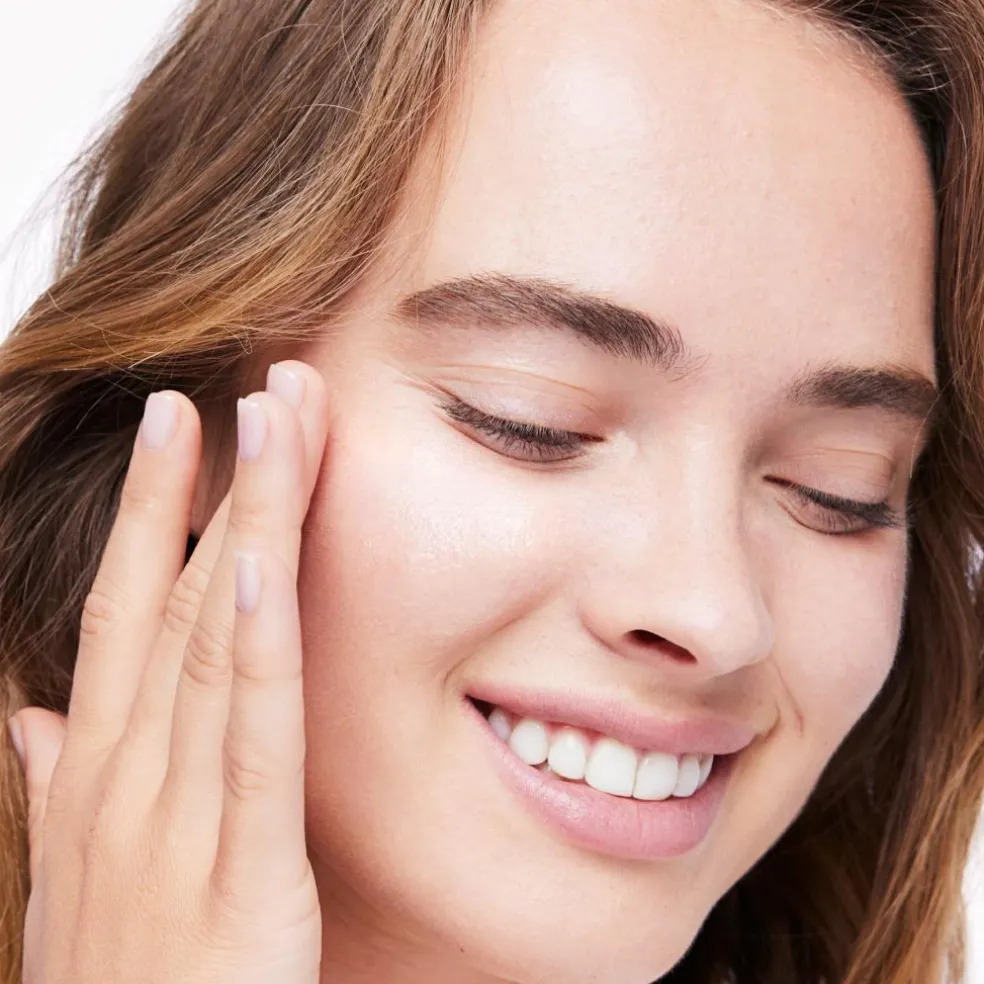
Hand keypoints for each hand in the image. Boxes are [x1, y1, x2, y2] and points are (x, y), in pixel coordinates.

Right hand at [8, 360, 329, 983]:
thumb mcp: (71, 879)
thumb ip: (60, 785)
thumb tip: (37, 715)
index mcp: (103, 769)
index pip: (128, 606)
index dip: (152, 508)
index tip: (178, 423)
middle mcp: (129, 773)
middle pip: (181, 595)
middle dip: (220, 483)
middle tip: (257, 380)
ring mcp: (176, 818)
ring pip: (218, 637)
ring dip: (249, 521)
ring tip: (273, 419)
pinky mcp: (241, 870)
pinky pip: (251, 735)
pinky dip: (256, 642)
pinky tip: (262, 559)